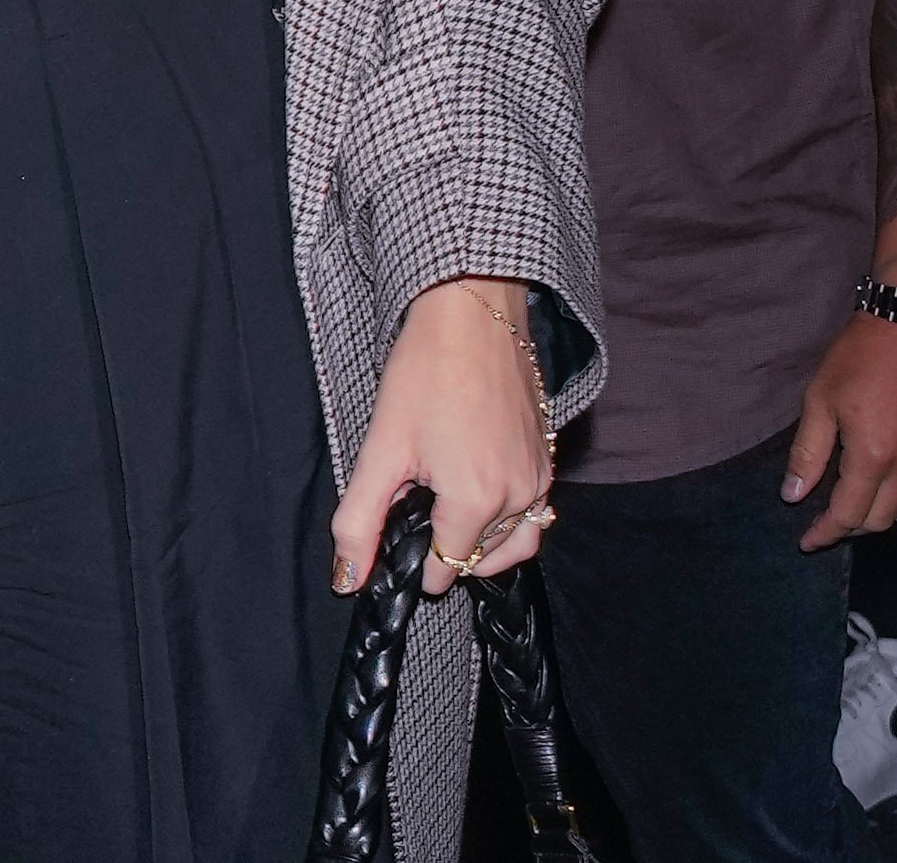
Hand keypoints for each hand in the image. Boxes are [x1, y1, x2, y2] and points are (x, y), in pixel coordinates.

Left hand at [334, 277, 554, 601]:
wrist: (472, 315)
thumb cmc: (424, 374)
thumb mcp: (381, 448)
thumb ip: (361, 519)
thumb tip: (347, 580)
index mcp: (478, 502)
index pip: (448, 568)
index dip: (417, 564)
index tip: (397, 546)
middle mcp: (520, 498)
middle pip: (483, 558)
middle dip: (450, 554)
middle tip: (416, 524)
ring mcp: (540, 478)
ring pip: (516, 542)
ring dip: (483, 545)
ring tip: (445, 520)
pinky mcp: (549, 457)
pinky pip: (535, 512)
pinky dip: (508, 521)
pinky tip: (474, 493)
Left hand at [788, 312, 896, 549]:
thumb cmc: (863, 355)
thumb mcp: (820, 398)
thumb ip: (808, 453)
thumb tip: (793, 494)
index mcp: (873, 455)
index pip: (848, 515)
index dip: (825, 533)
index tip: (808, 542)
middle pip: (882, 520)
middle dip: (852, 526)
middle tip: (830, 517)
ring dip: (886, 514)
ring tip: (864, 500)